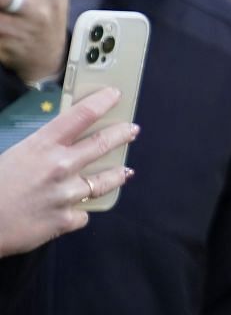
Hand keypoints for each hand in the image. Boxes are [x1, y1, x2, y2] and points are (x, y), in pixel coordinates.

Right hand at [0, 88, 135, 256]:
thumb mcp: (14, 154)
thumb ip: (40, 148)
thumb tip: (59, 143)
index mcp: (41, 145)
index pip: (80, 116)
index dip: (101, 102)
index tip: (115, 95)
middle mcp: (59, 166)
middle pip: (101, 144)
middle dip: (121, 134)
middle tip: (132, 130)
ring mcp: (66, 194)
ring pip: (104, 182)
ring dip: (116, 175)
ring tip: (125, 171)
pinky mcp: (67, 219)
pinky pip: (82, 212)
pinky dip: (78, 210)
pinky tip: (74, 209)